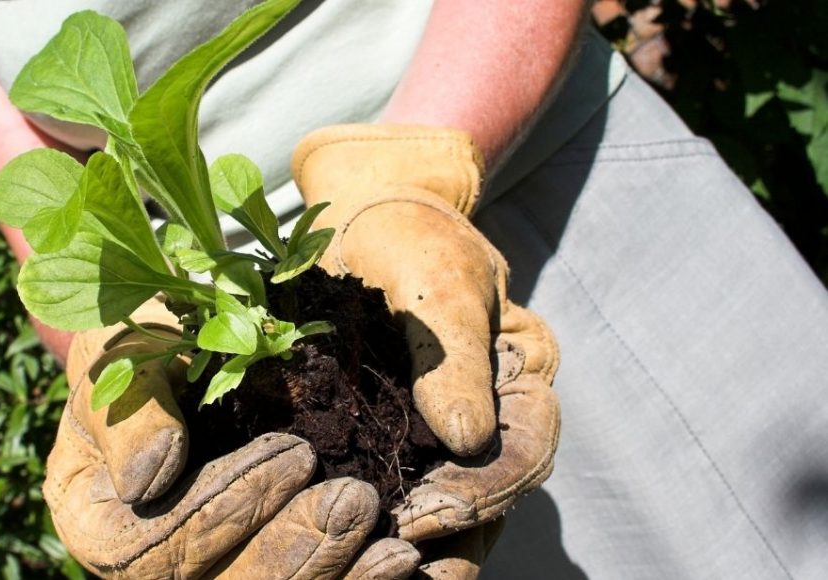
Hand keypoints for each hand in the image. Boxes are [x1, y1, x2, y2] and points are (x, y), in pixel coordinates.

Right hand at [43, 299, 423, 578]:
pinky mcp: (265, 568)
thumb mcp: (126, 354)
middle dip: (289, 553)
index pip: (146, 552)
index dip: (221, 511)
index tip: (294, 454)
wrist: (188, 349)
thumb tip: (150, 481)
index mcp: (99, 524)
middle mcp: (151, 568)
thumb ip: (131, 412)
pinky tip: (402, 565)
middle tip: (355, 502)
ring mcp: (210, 574)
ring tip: (394, 548)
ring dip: (330, 579)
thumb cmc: (149, 343)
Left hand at [292, 124, 560, 572]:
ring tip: (365, 567)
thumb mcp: (440, 284)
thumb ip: (457, 358)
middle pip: (489, 497)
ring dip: (410, 542)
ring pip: (446, 507)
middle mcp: (491, 416)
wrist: (366, 224)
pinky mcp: (389, 440)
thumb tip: (468, 439)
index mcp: (521, 379)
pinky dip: (374, 523)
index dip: (485, 493)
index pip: (525, 452)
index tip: (426, 514)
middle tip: (390, 551)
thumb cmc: (414, 242)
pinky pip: (392, 489)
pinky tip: (346, 548)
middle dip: (447, 534)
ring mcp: (440, 434)